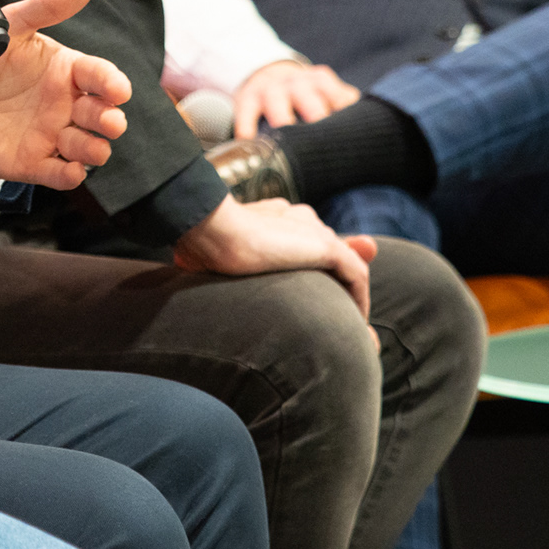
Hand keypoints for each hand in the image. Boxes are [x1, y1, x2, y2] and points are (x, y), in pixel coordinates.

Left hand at [0, 0, 130, 190]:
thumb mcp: (13, 25)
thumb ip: (49, 4)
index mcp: (68, 71)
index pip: (100, 76)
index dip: (112, 83)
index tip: (118, 89)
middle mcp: (67, 104)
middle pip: (101, 114)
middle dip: (110, 119)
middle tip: (108, 120)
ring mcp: (54, 134)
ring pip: (87, 147)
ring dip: (93, 149)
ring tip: (88, 147)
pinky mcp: (36, 161)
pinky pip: (60, 174)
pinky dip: (69, 176)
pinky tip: (69, 171)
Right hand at [175, 195, 377, 322]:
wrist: (211, 229)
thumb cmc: (201, 245)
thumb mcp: (212, 258)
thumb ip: (217, 259)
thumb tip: (188, 264)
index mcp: (274, 217)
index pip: (303, 242)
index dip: (312, 269)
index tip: (318, 297)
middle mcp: (298, 220)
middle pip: (328, 252)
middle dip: (339, 285)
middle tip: (346, 319)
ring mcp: (313, 231)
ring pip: (346, 265)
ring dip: (350, 298)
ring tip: (353, 330)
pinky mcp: (325, 246)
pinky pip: (356, 275)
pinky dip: (359, 299)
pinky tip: (356, 323)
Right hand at [234, 59, 360, 137]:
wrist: (268, 75)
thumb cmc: (307, 97)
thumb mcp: (325, 95)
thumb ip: (345, 112)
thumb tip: (373, 147)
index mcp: (322, 81)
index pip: (339, 98)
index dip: (344, 117)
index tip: (351, 139)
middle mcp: (298, 82)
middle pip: (309, 100)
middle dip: (316, 117)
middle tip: (323, 142)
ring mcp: (271, 89)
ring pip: (277, 103)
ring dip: (283, 121)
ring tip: (288, 145)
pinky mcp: (247, 97)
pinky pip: (245, 112)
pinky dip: (247, 127)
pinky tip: (250, 143)